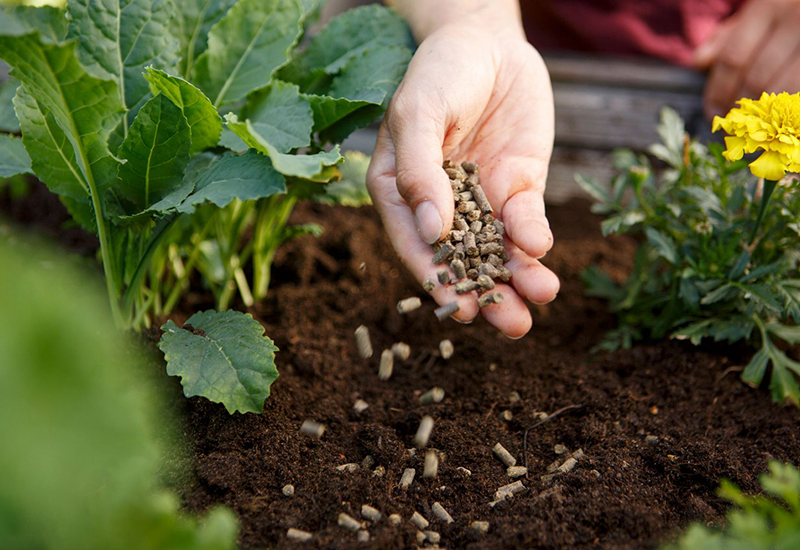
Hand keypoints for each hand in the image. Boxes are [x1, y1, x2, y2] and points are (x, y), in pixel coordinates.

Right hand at [367, 8, 559, 337]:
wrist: (486, 40)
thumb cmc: (438, 72)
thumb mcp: (419, 114)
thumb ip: (419, 169)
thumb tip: (432, 230)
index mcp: (402, 193)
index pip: (417, 245)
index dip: (438, 279)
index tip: (461, 309)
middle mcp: (442, 205)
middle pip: (462, 260)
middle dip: (489, 294)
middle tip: (512, 325)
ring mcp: (482, 199)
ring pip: (498, 250)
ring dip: (519, 277)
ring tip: (539, 298)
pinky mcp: (518, 186)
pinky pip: (526, 220)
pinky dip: (534, 236)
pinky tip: (540, 249)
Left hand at [694, 0, 799, 118]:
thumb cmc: (790, 9)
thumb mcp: (761, 12)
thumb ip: (730, 36)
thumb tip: (700, 61)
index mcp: (769, 8)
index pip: (733, 58)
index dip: (718, 92)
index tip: (713, 114)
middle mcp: (794, 19)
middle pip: (756, 78)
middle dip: (740, 107)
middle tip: (733, 124)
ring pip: (783, 88)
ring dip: (765, 113)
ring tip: (754, 123)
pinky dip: (788, 105)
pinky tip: (778, 115)